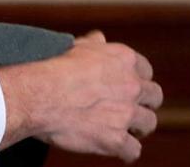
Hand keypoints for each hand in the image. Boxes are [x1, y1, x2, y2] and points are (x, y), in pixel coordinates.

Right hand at [0, 31, 162, 161]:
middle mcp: (131, 85)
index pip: (145, 70)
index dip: (136, 78)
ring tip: (122, 128)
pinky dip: (124, 151)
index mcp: (123, 59)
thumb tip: (100, 38)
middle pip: (154, 96)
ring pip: (148, 123)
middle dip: (144, 103)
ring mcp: (126, 114)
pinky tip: (114, 147)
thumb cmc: (48, 68)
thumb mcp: (72, 47)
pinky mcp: (116, 139)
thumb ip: (92, 45)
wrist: (36, 95)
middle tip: (128, 108)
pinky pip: (133, 151)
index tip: (125, 85)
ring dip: (137, 127)